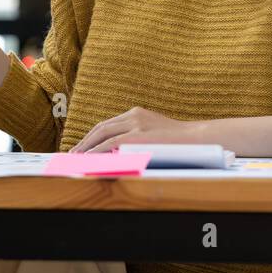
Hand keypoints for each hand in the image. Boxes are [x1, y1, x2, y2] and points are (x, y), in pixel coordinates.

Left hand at [70, 107, 199, 152]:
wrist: (197, 138)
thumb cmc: (179, 141)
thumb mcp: (155, 133)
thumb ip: (137, 137)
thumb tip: (118, 152)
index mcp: (136, 113)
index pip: (108, 124)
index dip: (93, 136)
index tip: (83, 146)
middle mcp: (133, 115)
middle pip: (101, 127)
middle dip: (85, 141)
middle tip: (73, 153)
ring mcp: (135, 124)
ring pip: (102, 134)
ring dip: (87, 147)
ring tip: (76, 158)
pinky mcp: (137, 136)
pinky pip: (110, 144)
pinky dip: (96, 152)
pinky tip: (88, 159)